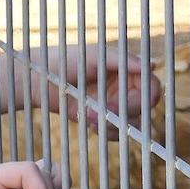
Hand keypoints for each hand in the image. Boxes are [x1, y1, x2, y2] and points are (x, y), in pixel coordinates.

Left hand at [35, 45, 163, 137]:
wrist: (37, 80)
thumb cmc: (64, 61)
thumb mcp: (93, 56)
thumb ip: (122, 60)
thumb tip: (152, 65)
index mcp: (127, 68)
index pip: (151, 87)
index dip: (141, 99)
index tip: (121, 104)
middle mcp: (125, 86)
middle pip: (143, 108)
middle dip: (122, 113)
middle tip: (99, 112)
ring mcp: (115, 103)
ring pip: (132, 123)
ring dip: (114, 125)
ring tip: (89, 117)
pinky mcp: (103, 118)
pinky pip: (117, 132)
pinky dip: (107, 132)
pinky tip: (89, 122)